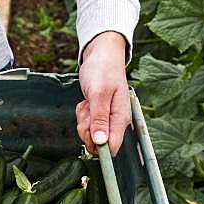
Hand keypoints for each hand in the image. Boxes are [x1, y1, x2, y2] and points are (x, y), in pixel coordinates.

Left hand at [76, 31, 130, 155]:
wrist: (101, 55)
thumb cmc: (103, 70)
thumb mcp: (99, 94)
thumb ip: (99, 118)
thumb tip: (100, 142)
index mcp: (120, 119)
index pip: (112, 148)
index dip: (97, 146)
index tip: (88, 131)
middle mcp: (116, 121)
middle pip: (97, 143)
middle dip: (86, 129)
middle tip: (87, 110)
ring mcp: (107, 118)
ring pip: (89, 133)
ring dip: (84, 119)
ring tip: (88, 102)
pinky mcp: (99, 115)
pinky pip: (86, 123)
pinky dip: (83, 113)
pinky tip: (87, 101)